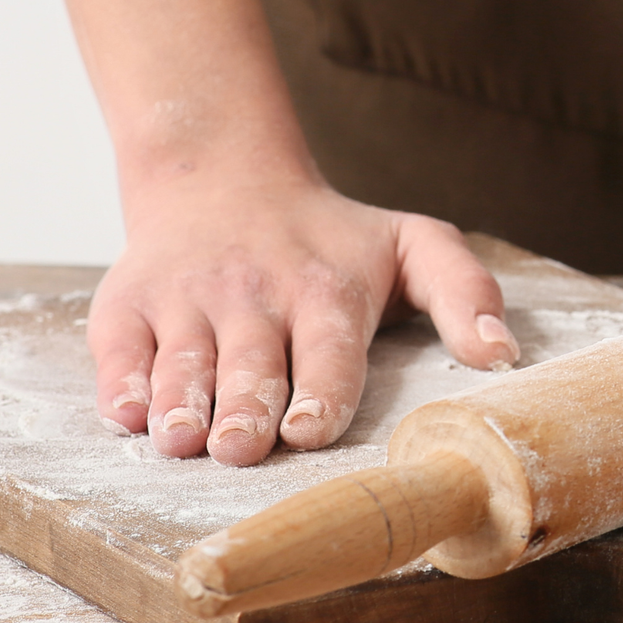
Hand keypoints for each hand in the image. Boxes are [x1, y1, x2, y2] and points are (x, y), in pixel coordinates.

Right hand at [51, 0, 516, 464]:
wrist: (221, 176)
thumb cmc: (330, 236)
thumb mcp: (413, 244)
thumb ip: (465, 292)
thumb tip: (503, 356)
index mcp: (328, 290)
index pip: (329, 350)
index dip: (320, 392)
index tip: (310, 429)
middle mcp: (256, 293)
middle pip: (252, 363)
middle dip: (246, 407)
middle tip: (242, 447)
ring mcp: (188, 299)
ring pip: (184, 360)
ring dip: (182, 403)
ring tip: (182, 441)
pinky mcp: (128, 304)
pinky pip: (119, 349)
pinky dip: (122, 380)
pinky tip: (128, 410)